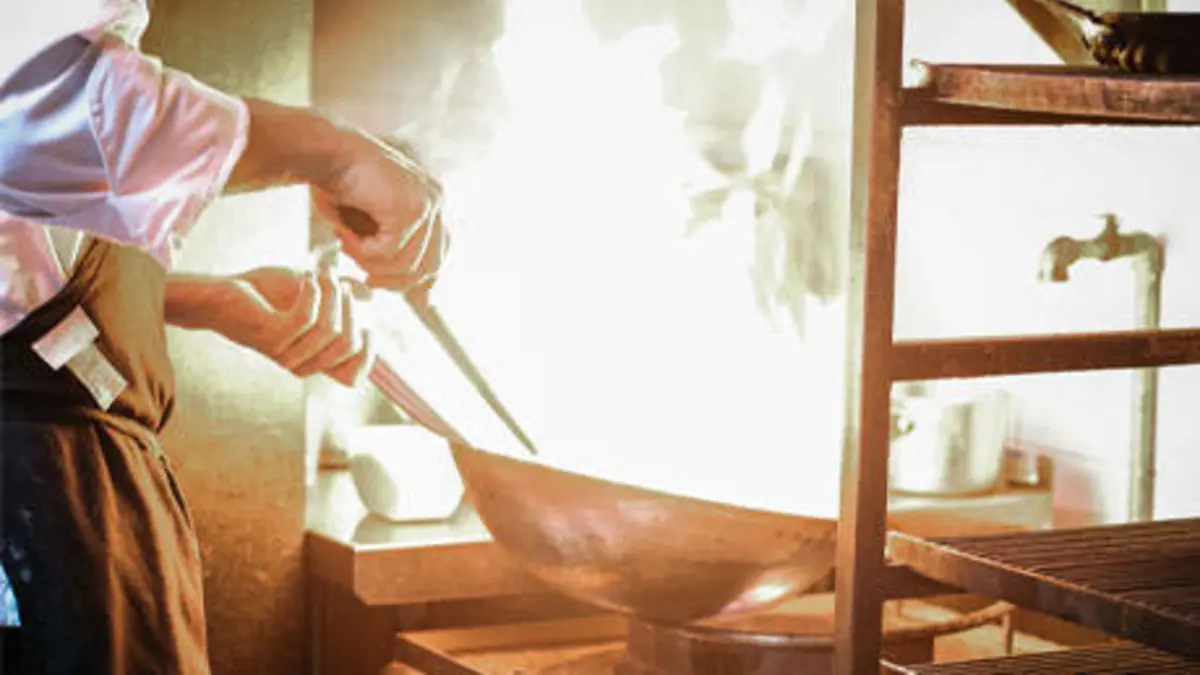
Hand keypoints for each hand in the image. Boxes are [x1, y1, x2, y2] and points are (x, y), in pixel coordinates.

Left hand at [216, 266, 374, 386]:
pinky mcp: (270, 336)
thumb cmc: (265, 294)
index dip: (369, 353)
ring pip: (329, 329)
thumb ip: (339, 296)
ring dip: (331, 294)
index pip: (353, 376)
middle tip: (339, 282)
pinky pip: (307, 318)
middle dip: (351, 308)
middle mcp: (300, 364)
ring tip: (322, 274)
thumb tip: (371, 294)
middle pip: (348, 345)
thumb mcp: (311, 293)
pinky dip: (312, 292)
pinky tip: (306, 278)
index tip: (367, 324)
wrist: (221, 293)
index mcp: (312, 361)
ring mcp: (285, 353)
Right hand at [314, 132, 449, 294]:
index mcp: (435, 201)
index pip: (441, 254)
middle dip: (395, 280)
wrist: (323, 152)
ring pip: (408, 265)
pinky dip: (362, 250)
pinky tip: (343, 234)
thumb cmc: (340, 186)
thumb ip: (398, 259)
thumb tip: (426, 304)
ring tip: (346, 245)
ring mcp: (429, 202)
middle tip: (366, 279)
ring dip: (370, 263)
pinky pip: (389, 252)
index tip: (403, 296)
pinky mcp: (412, 208)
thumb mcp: (373, 229)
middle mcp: (438, 200)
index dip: (422, 281)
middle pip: (431, 266)